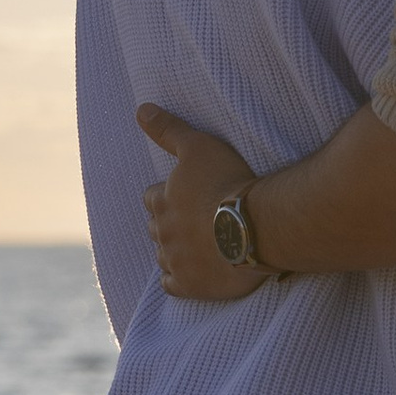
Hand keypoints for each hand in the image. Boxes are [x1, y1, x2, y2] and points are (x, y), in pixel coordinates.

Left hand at [138, 108, 272, 304]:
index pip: (151, 198)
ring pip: (162, 256)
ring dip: (174, 250)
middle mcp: (162, 232)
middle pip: (156, 228)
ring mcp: (174, 260)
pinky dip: (178, 278)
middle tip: (195, 221)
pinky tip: (191, 272)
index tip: (185, 196)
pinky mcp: (188, 285)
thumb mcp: (198, 146)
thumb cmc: (228, 182)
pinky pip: (171, 284)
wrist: (255, 226)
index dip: (166, 196)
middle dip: (169, 224)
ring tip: (196, 246)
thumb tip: (141, 109)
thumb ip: (168, 129)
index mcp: (160, 201)